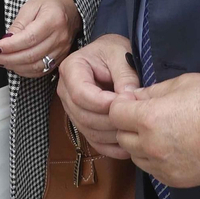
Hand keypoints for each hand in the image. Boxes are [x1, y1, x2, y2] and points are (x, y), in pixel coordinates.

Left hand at [0, 0, 79, 78]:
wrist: (70, 9)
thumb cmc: (50, 5)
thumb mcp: (30, 7)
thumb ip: (17, 25)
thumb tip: (5, 42)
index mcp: (53, 20)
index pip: (29, 38)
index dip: (10, 46)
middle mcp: (60, 37)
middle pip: (31, 55)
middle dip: (8, 58)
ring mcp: (61, 50)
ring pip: (36, 66)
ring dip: (15, 66)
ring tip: (2, 60)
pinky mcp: (60, 59)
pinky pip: (41, 71)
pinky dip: (25, 71)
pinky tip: (15, 65)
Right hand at [56, 34, 140, 157]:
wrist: (110, 57)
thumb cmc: (114, 51)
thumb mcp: (120, 54)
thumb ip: (125, 75)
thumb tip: (128, 98)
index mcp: (71, 69)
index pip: (81, 94)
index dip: (102, 103)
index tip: (124, 102)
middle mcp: (66, 91)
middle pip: (83, 116)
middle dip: (110, 120)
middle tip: (133, 118)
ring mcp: (72, 109)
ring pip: (88, 131)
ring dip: (111, 134)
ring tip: (133, 129)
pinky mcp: (82, 122)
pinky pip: (93, 141)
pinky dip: (110, 147)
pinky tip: (127, 146)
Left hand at [108, 72, 199, 188]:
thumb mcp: (182, 83)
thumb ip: (151, 92)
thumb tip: (134, 97)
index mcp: (149, 118)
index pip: (114, 114)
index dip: (122, 105)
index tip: (133, 102)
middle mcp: (151, 145)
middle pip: (121, 137)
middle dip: (128, 125)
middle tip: (146, 117)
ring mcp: (162, 166)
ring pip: (135, 156)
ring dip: (140, 144)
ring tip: (160, 133)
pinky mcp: (175, 180)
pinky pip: (152, 170)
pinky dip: (154, 160)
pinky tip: (170, 148)